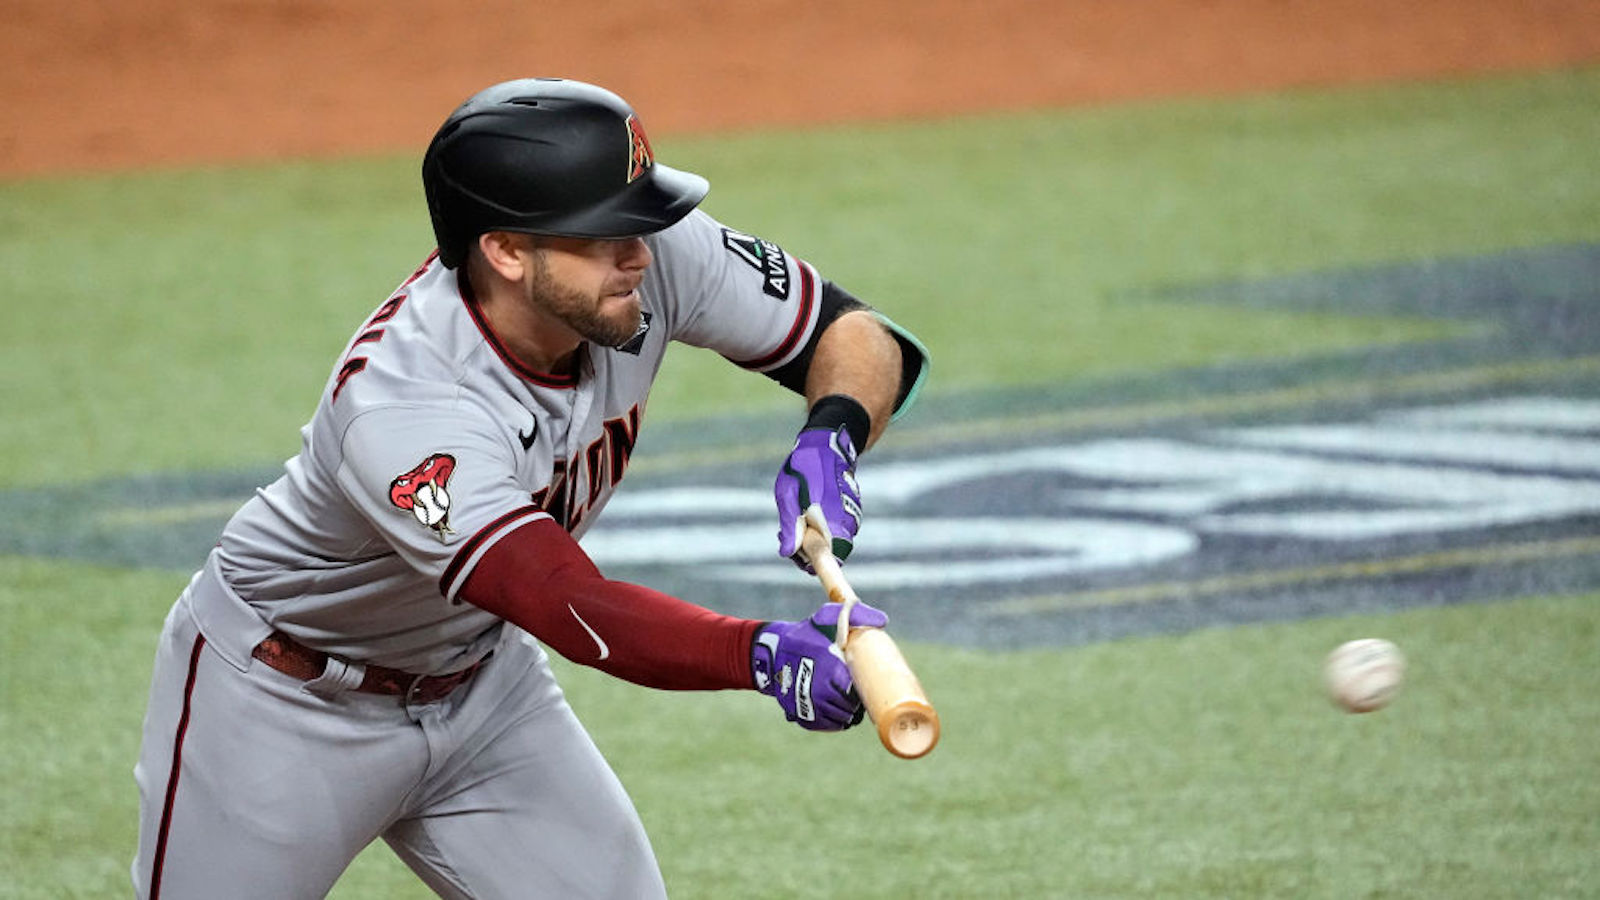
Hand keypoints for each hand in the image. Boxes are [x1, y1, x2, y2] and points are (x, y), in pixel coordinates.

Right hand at [751, 602, 887, 730]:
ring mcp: (810, 706)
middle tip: (856, 689)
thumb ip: (854, 615)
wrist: (771, 653)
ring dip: (847, 710)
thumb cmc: (804, 635)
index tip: (864, 678)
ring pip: (841, 717)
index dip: (864, 685)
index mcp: (831, 669)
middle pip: (851, 705)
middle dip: (855, 699)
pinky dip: (835, 720)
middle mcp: (821, 692)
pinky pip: (828, 724)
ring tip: (847, 698)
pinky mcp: (802, 716)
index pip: (858, 688)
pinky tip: (836, 708)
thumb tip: (883, 621)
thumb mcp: (826, 618)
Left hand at [775, 426, 859, 569]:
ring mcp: (851, 519)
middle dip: (805, 549)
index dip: (808, 563)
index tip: (795, 555)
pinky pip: (834, 531)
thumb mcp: (788, 497)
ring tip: (796, 516)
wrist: (827, 447)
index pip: (824, 560)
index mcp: (831, 523)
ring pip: (829, 542)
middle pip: (825, 554)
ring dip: (811, 537)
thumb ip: (790, 527)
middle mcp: (846, 524)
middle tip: (786, 532)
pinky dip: (819, 527)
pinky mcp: (850, 514)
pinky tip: (806, 512)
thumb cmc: (803, 470)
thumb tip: (787, 552)